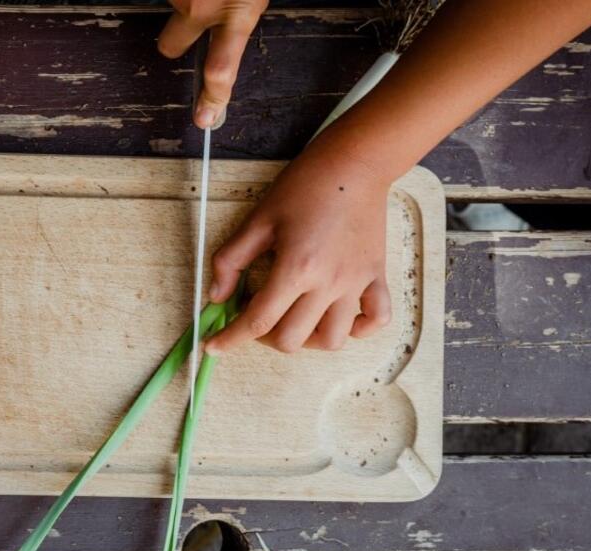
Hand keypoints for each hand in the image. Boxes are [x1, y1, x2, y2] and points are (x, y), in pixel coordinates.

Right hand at [158, 0, 267, 127]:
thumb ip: (242, 14)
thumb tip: (234, 29)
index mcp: (236, 13)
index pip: (220, 70)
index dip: (212, 97)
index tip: (205, 117)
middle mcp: (199, 5)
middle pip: (170, 47)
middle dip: (179, 42)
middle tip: (196, 26)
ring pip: (174, 9)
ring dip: (189, 1)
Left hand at [204, 139, 393, 354]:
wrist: (355, 163)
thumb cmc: (306, 185)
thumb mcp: (258, 219)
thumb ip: (231, 260)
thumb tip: (216, 295)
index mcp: (296, 267)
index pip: (257, 322)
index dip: (230, 339)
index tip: (214, 346)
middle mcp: (328, 283)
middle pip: (291, 339)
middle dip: (264, 337)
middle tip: (256, 315)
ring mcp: (355, 283)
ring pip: (332, 340)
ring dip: (307, 339)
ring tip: (294, 319)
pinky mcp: (376, 276)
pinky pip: (376, 320)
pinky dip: (358, 330)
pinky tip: (340, 319)